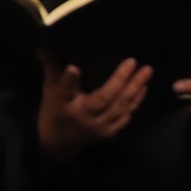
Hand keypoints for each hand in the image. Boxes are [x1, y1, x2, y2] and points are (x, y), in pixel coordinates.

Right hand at [36, 50, 151, 162]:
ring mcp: (98, 126)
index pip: (64, 90)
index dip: (69, 80)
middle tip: (132, 61)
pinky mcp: (108, 133)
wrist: (58, 145)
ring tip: (147, 71)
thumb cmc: (54, 112)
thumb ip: (51, 68)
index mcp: (63, 103)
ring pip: (119, 106)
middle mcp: (82, 116)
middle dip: (120, 79)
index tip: (73, 68)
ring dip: (135, 88)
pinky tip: (144, 88)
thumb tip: (43, 45)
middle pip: (103, 98)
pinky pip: (124, 116)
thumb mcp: (49, 90)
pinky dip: (135, 102)